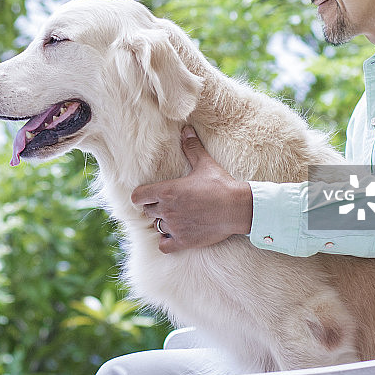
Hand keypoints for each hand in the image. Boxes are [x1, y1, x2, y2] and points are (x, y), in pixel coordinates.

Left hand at [131, 125, 252, 253]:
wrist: (236, 208)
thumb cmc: (220, 184)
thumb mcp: (204, 163)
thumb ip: (191, 147)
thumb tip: (186, 129)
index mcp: (167, 191)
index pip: (137, 197)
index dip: (141, 196)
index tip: (148, 195)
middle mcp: (167, 210)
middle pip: (147, 212)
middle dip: (154, 207)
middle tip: (167, 203)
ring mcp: (174, 227)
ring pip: (157, 226)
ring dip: (163, 222)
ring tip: (175, 216)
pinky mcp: (183, 241)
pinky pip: (164, 245)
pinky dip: (166, 241)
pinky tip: (175, 234)